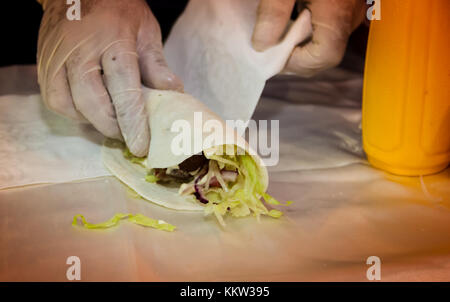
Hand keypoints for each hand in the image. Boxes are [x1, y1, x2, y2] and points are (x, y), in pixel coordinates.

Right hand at [37, 0, 182, 155]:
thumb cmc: (118, 8)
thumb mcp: (146, 29)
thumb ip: (156, 63)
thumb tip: (172, 91)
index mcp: (113, 41)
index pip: (123, 90)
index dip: (133, 123)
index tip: (140, 146)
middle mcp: (80, 50)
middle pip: (91, 103)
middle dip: (111, 127)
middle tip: (127, 136)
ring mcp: (57, 56)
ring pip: (66, 104)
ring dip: (89, 120)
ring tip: (109, 121)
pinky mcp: (44, 62)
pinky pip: (52, 97)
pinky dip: (71, 110)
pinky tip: (88, 108)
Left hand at [252, 0, 365, 76]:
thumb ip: (273, 12)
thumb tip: (262, 45)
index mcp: (337, 12)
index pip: (325, 57)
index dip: (298, 64)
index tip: (275, 57)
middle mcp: (351, 15)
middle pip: (327, 54)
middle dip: (298, 59)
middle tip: (272, 52)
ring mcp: (355, 10)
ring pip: (330, 42)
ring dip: (304, 46)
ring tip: (280, 36)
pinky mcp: (351, 3)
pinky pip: (332, 28)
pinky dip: (312, 32)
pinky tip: (294, 19)